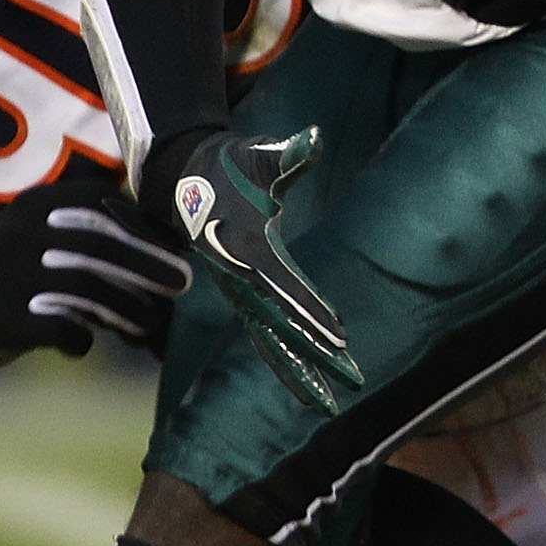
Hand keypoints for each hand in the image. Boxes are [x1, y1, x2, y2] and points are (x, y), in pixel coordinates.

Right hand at [0, 178, 193, 366]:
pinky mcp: (4, 316)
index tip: (176, 247)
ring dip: (127, 308)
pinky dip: (81, 338)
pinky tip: (86, 344)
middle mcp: (22, 230)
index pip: (103, 203)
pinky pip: (61, 326)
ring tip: (151, 324)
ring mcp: (10, 273)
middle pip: (100, 245)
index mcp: (38, 203)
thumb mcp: (49, 233)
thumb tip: (168, 244)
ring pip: (86, 287)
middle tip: (182, 284)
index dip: (144, 226)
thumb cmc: (26, 267)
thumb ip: (94, 227)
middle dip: (148, 265)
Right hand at [169, 127, 363, 414]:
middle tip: (355, 383)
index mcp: (249, 252)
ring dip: (300, 375)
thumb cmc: (233, 165)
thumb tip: (310, 139)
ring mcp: (240, 295)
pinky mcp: (243, 299)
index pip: (286, 290)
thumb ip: (287, 153)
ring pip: (271, 345)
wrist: (189, 179)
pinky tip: (311, 385)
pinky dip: (286, 364)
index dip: (312, 314)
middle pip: (283, 328)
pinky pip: (265, 339)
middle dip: (318, 357)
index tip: (340, 339)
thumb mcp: (259, 155)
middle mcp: (241, 283)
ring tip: (331, 406)